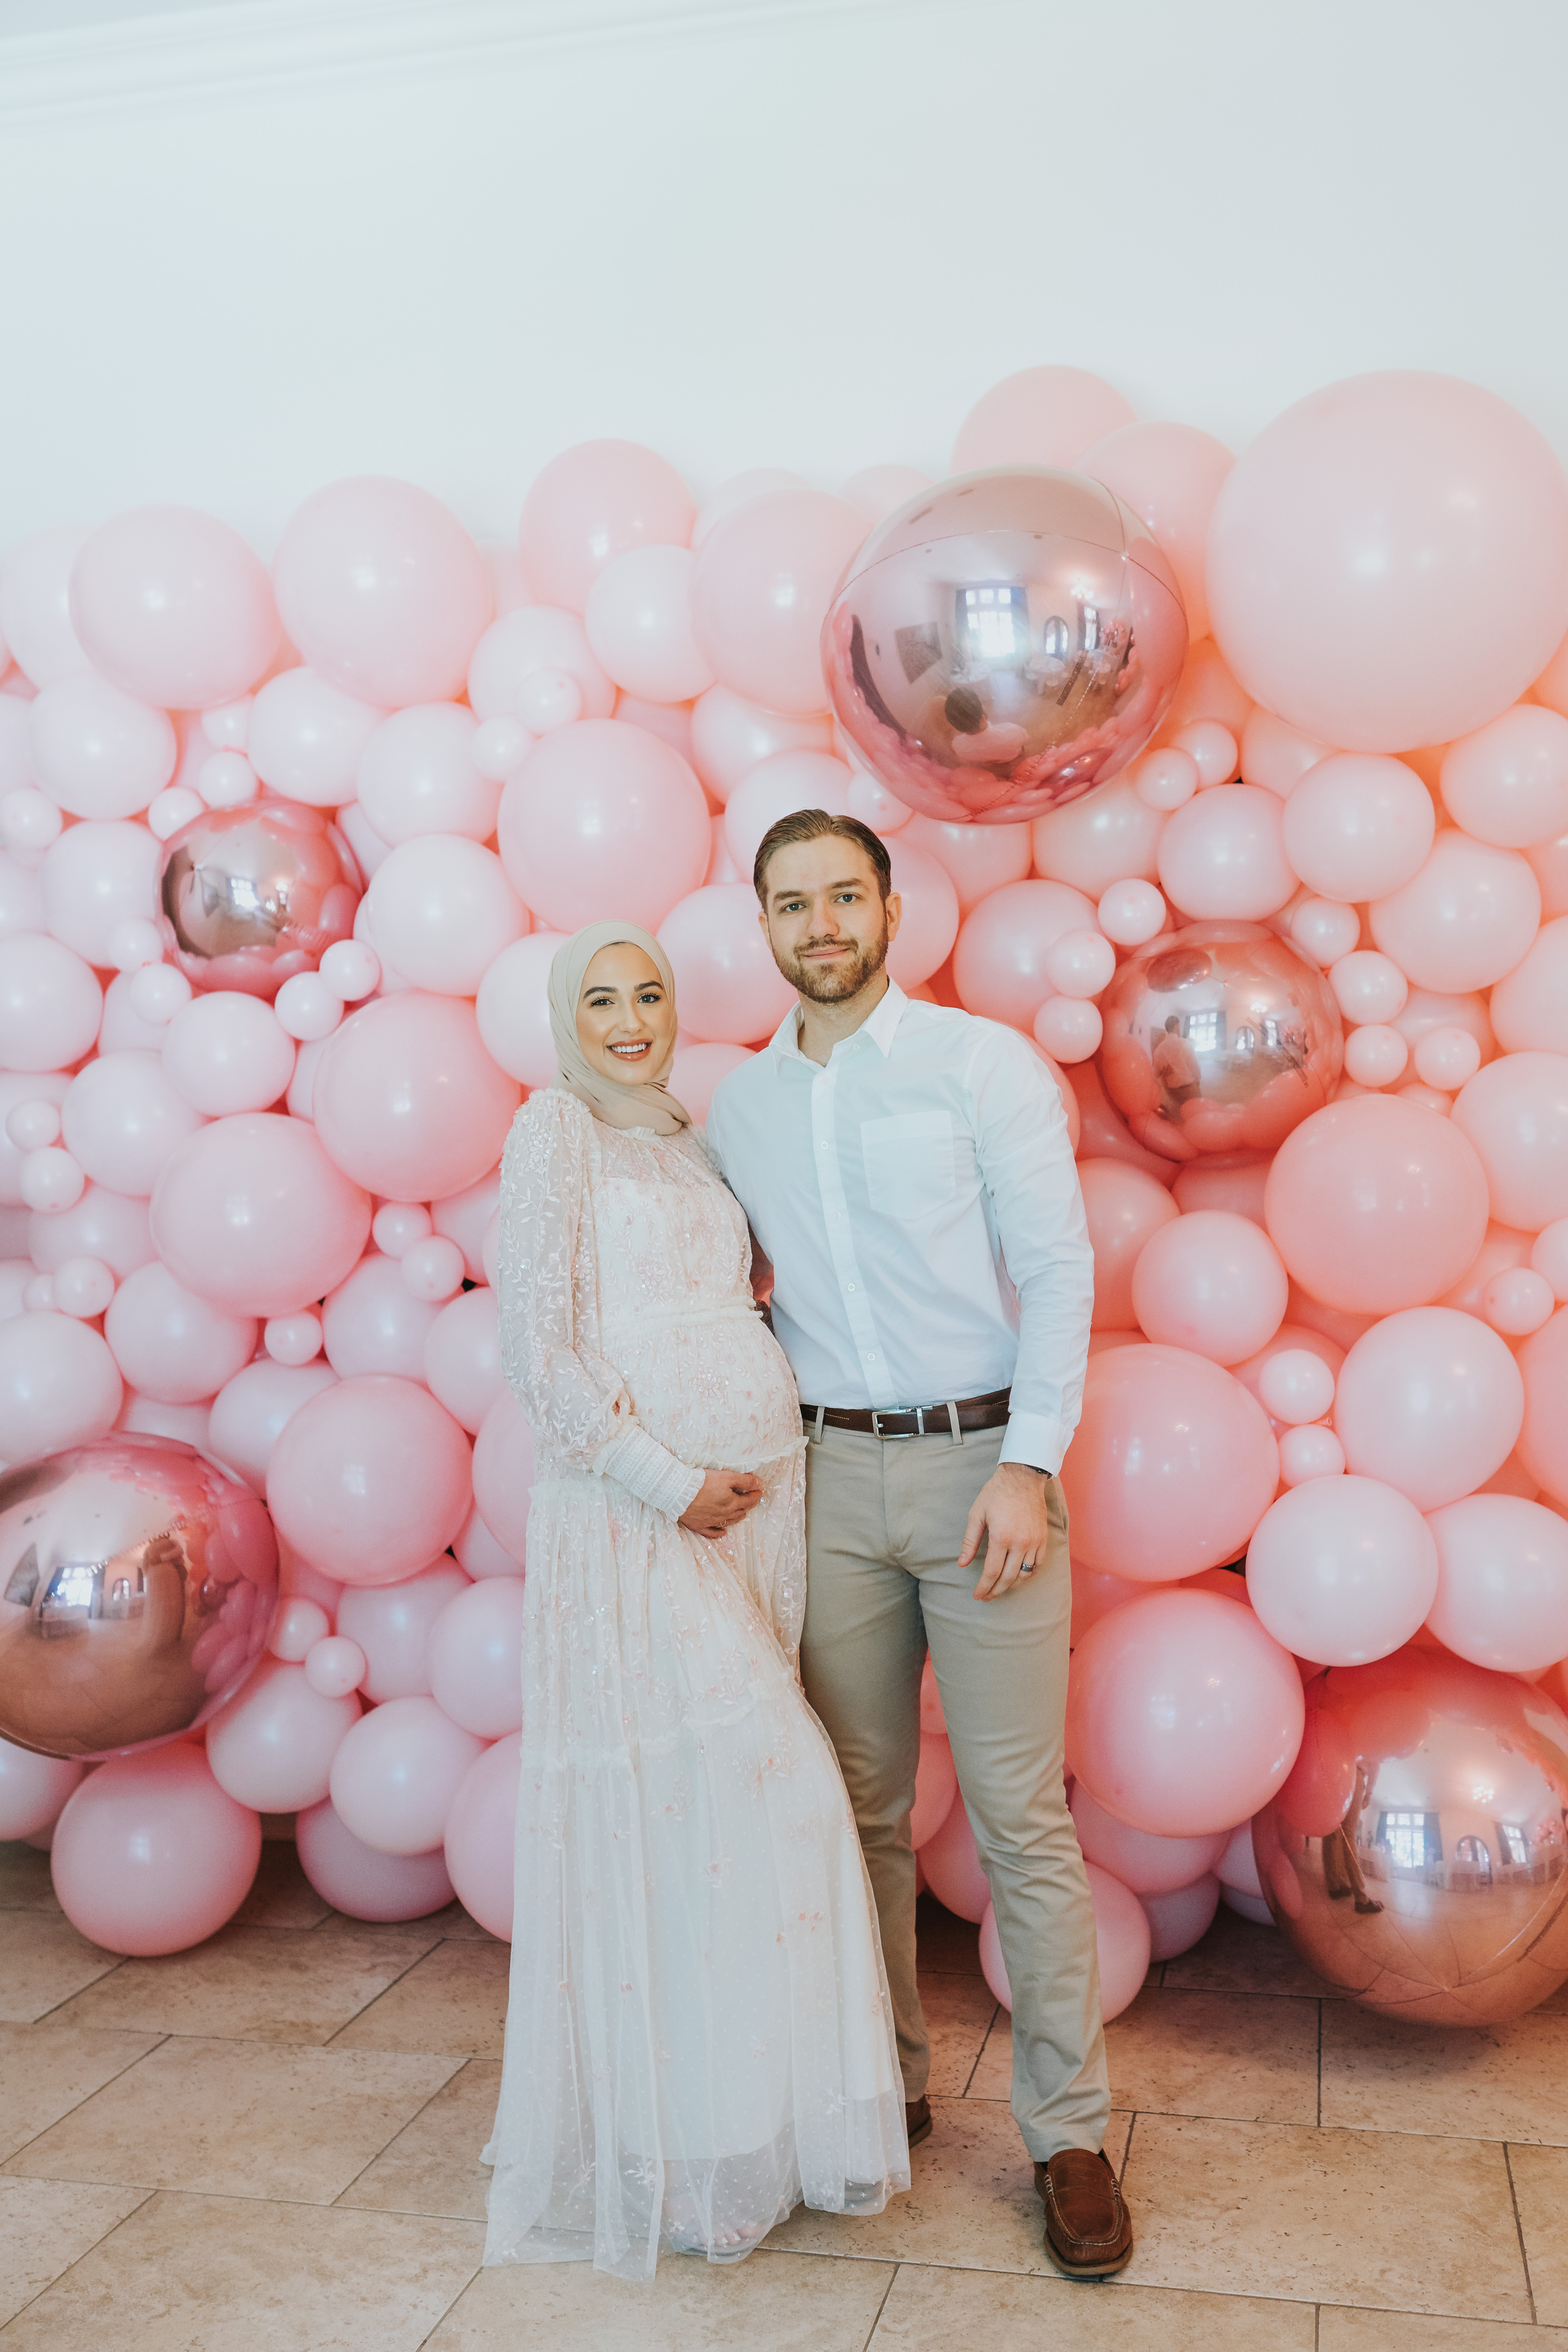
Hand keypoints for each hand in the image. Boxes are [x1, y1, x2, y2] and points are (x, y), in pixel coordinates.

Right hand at [679, 1469, 763, 1537]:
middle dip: (748, 1505)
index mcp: (732, 1503)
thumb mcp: (727, 1477)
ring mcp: (711, 1522)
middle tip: (751, 1500)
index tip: (759, 1491)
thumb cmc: (703, 1483)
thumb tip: (760, 1483)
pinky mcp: (699, 1525)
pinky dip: (719, 1533)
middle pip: (740, 1511)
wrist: (679, 1493)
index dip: (755, 1495)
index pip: (749, 1500)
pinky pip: (712, 1532)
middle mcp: (724, 1515)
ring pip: (729, 1521)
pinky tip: (723, 1532)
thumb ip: (744, 1480)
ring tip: (742, 1513)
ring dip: (737, 1517)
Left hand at [958, 1463, 1055, 1600]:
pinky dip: (1028, 1574)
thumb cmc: (996, 1493)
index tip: (977, 1595)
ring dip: (1011, 1585)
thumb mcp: (977, 1514)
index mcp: (1001, 1537)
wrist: (1023, 1477)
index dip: (984, 1587)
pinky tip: (1019, 1576)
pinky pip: (1038, 1564)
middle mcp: (1020, 1543)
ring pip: (1024, 1574)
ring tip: (1000, 1588)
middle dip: (996, 1591)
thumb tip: (962, 1563)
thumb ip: (970, 1541)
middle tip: (986, 1597)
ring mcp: (1034, 1541)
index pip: (992, 1572)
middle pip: (1008, 1578)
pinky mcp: (1043, 1538)